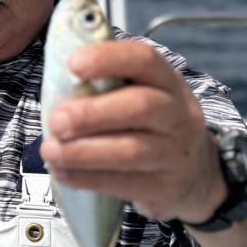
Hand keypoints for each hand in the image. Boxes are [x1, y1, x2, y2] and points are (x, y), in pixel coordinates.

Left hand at [40, 40, 226, 223]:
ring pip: (131, 150)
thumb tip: (56, 83)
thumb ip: (107, 85)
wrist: (196, 176)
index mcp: (168, 81)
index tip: (72, 65)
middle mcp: (179, 114)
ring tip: (51, 150)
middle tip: (55, 120)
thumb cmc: (150, 126)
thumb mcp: (140, 96)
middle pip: (140, 106)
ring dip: (83, 151)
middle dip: (91, 113)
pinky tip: (63, 172)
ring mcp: (175, 153)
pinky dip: (87, 178)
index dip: (108, 59)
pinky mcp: (164, 187)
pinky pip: (123, 183)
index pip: (144, 59)